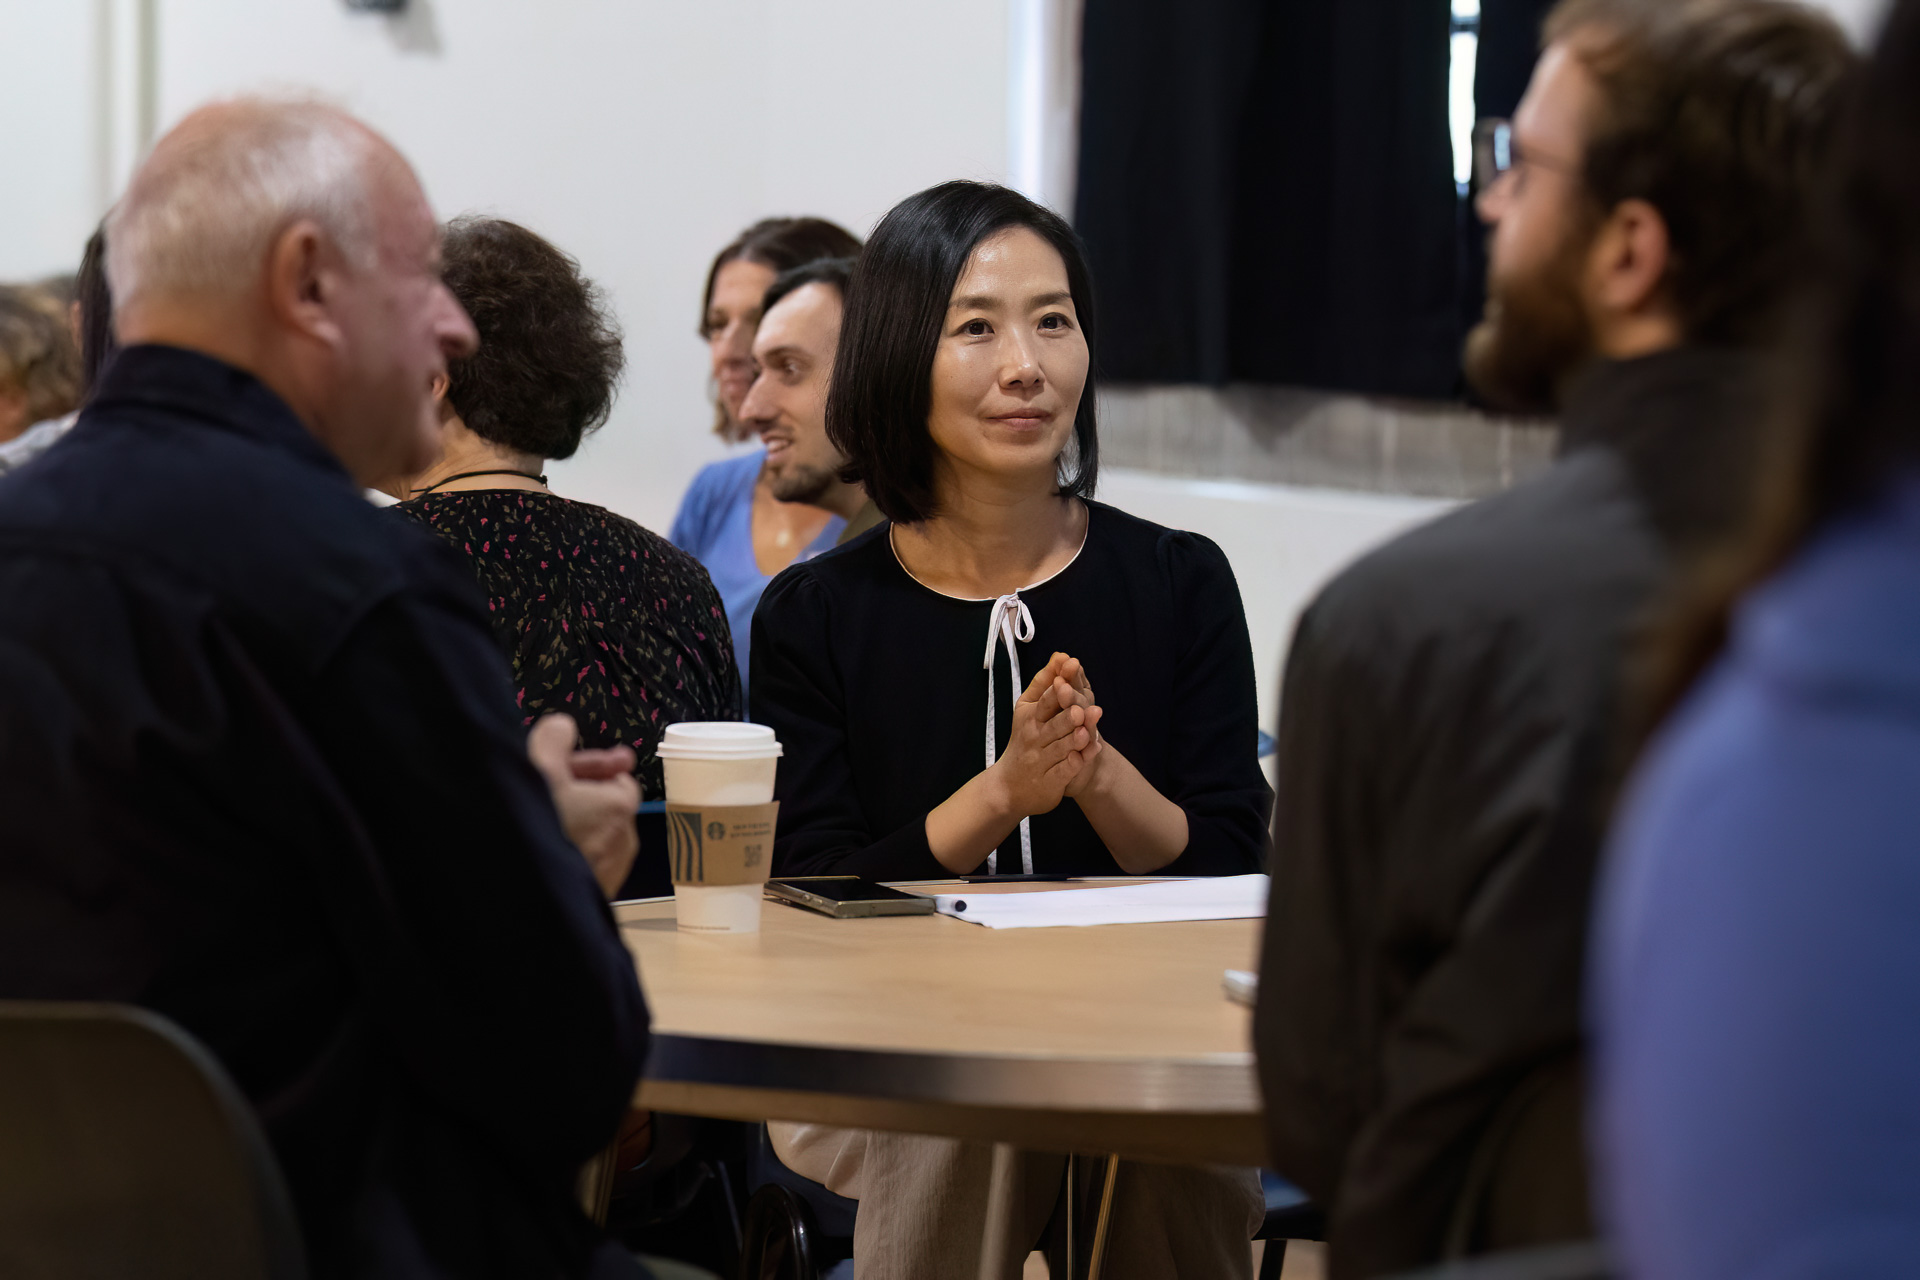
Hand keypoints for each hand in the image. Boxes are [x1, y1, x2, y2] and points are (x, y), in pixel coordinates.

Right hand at [527, 713, 639, 898]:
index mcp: (619, 806)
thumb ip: (553, 738)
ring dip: (573, 826)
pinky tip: (542, 849)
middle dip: (580, 797)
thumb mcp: (538, 768)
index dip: (591, 769)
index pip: (619, 778)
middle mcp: (623, 841)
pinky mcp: (596, 897)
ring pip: (597, 838)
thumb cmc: (535, 830)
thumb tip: (561, 726)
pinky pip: (588, 865)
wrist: (523, 896)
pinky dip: (571, 854)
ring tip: (542, 822)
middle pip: (607, 808)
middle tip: (550, 792)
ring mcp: (610, 873)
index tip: (567, 768)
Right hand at [989, 655, 1097, 817]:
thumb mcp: (1028, 708)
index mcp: (1030, 718)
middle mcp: (1035, 738)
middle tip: (1079, 710)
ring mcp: (1041, 761)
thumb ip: (1044, 682)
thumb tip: (1061, 655)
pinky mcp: (1049, 782)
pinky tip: (1087, 755)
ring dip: (1073, 740)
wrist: (1008, 785)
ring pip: (1060, 749)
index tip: (1069, 671)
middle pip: (1052, 725)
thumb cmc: (1024, 740)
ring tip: (1085, 732)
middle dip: (1065, 717)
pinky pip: (1063, 772)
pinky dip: (1075, 764)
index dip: (1056, 688)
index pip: (1044, 701)